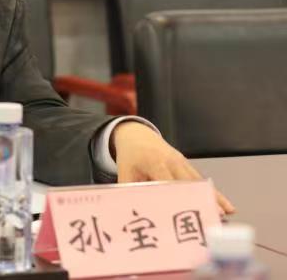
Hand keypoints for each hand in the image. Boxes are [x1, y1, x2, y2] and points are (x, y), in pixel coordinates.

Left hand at [112, 122, 235, 214]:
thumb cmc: (131, 157)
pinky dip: (213, 194)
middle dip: (201, 199)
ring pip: (199, 182)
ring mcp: (182, 162)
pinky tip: (226, 207)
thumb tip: (130, 211)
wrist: (137, 135)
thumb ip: (128, 191)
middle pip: (189, 183)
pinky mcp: (187, 165)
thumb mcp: (124, 172)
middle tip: (213, 216)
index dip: (178, 197)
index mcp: (154, 162)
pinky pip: (201, 181)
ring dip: (212, 198)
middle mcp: (171, 161)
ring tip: (224, 215)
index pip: (168, 182)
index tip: (186, 212)